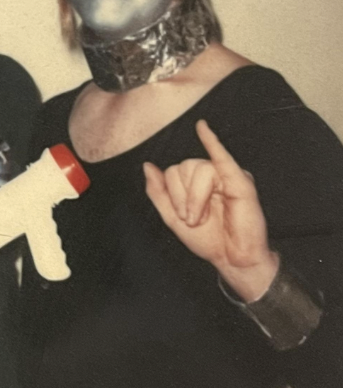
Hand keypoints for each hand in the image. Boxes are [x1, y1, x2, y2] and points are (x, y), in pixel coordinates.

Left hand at [144, 119, 278, 301]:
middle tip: (195, 219)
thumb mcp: (172, 217)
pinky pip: (222, 158)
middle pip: (183, 167)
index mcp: (193, 181)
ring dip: (195, 199)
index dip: (173, 195)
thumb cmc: (207, 239)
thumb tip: (147, 165)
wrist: (231, 259)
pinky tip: (201, 127)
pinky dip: (211, 142)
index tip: (185, 219)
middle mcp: (210, 174)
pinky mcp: (240, 182)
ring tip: (204, 217)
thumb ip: (158, 192)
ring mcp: (226, 175)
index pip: (171, 171)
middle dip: (183, 197)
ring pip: (198, 169)